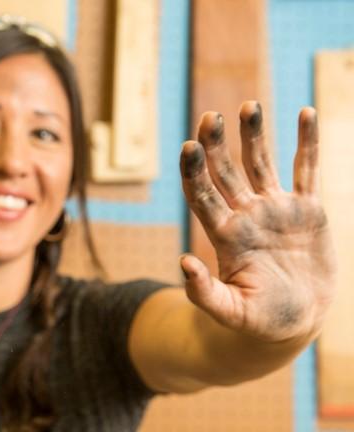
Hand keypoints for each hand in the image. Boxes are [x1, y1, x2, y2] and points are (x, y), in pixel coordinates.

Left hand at [179, 101, 335, 342]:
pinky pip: (307, 169)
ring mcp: (275, 209)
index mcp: (224, 235)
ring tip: (247, 105)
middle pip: (226, 172)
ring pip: (261, 163)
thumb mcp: (229, 311)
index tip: (188, 146)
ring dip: (253, 134)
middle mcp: (245, 215)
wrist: (294, 320)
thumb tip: (182, 263)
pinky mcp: (306, 209)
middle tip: (209, 116)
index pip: (202, 196)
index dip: (194, 172)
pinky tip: (305, 112)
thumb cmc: (258, 319)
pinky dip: (307, 142)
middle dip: (216, 145)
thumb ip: (204, 292)